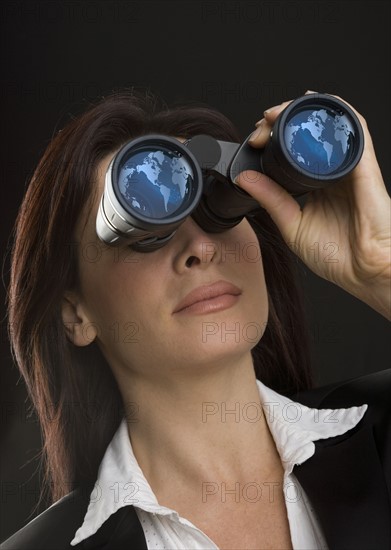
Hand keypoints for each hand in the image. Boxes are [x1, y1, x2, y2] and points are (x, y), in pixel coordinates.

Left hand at [235, 92, 390, 319]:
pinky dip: (336, 111)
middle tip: (262, 124)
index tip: (255, 140)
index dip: (273, 140)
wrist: (364, 271)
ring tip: (278, 112)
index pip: (293, 152)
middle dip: (281, 121)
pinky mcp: (363, 165)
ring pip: (328, 125)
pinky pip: (354, 128)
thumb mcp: (292, 226)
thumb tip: (245, 178)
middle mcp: (331, 172)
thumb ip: (271, 200)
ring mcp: (347, 166)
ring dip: (302, 112)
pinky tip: (317, 102)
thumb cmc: (337, 255)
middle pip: (308, 133)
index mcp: (316, 186)